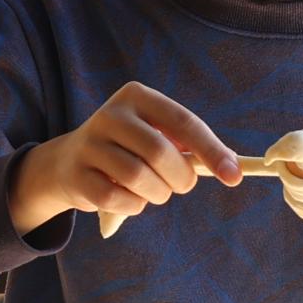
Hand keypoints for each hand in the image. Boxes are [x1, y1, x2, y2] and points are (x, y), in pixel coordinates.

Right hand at [9, 82, 239, 235]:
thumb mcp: (156, 135)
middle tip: (180, 186)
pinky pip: (117, 198)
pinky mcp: (77, 174)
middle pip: (160, 152)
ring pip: (138, 177)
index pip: (183, 122)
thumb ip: (189, 147)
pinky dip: (134, 205)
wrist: (68, 162)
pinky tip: (131, 198)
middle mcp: (110, 114)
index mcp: (136, 96)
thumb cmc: (129, 149)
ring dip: (157, 193)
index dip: (211, 151)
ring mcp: (90, 143)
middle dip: (180, 178)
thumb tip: (232, 167)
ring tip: (154, 190)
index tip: (234, 176)